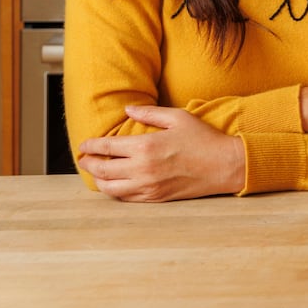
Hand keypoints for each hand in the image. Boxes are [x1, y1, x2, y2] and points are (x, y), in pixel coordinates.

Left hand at [77, 105, 244, 201]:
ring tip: (96, 172)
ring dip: (98, 180)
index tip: (83, 145)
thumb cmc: (203, 139)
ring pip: (110, 188)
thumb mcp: (178, 118)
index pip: (107, 148)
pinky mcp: (155, 198)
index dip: (91, 146)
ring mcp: (148, 187)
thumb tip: (128, 109)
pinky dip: (114, 191)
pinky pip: (126, 198)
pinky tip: (115, 184)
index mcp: (146, 147)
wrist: (224, 166)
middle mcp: (142, 170)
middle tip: (83, 159)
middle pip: (102, 170)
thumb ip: (149, 113)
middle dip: (89, 164)